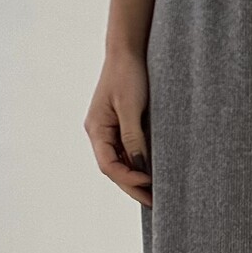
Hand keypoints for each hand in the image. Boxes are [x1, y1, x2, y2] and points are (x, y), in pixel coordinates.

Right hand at [85, 49, 152, 206]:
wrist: (128, 50)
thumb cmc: (128, 74)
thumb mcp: (131, 106)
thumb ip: (133, 137)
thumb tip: (138, 166)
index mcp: (96, 128)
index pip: (108, 165)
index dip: (127, 179)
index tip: (149, 183)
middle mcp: (99, 132)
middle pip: (113, 168)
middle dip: (132, 186)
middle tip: (154, 202)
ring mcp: (109, 129)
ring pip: (120, 162)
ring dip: (135, 178)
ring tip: (154, 193)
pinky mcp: (121, 125)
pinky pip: (126, 151)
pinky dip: (137, 165)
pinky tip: (151, 173)